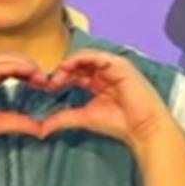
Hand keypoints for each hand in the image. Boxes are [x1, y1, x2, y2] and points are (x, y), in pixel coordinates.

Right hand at [0, 53, 46, 154]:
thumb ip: (17, 122)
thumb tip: (40, 127)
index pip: (10, 65)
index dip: (29, 71)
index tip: (45, 83)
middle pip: (11, 57)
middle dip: (31, 66)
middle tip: (48, 80)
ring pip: (7, 58)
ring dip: (27, 65)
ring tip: (43, 78)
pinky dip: (17, 67)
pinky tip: (30, 75)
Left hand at [38, 50, 173, 153]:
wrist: (142, 128)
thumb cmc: (118, 123)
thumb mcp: (84, 118)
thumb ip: (63, 119)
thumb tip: (41, 130)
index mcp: (98, 82)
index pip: (75, 74)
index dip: (60, 78)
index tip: (47, 88)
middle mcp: (105, 72)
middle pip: (78, 64)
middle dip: (62, 71)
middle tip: (50, 82)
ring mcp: (113, 66)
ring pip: (85, 57)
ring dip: (69, 64)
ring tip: (58, 75)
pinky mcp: (119, 64)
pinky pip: (96, 56)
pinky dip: (81, 58)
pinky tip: (69, 67)